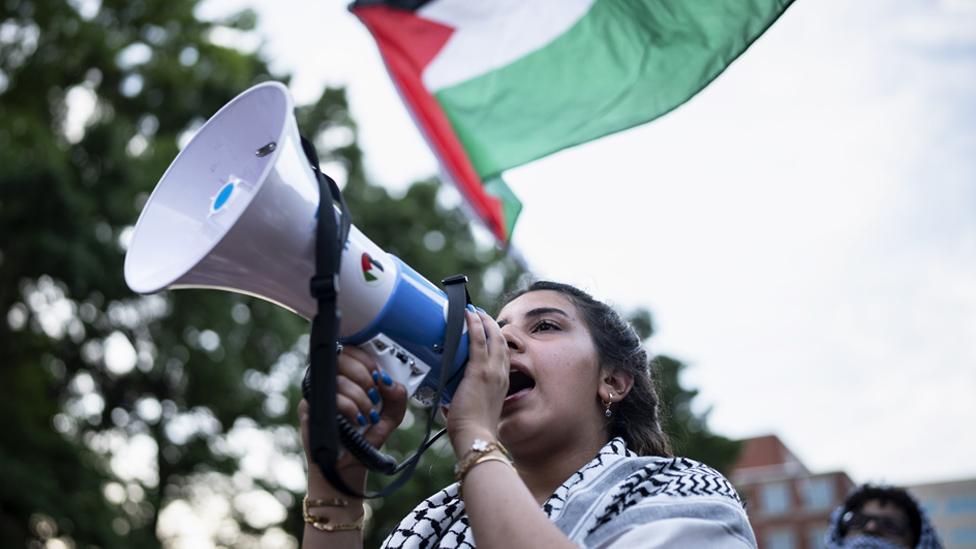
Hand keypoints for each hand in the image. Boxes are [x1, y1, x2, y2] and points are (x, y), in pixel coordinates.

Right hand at [299, 345, 407, 495]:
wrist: (349, 465)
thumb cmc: (365, 437)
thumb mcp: (390, 416)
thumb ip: (397, 398)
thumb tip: (392, 384)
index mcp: (349, 375)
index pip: (352, 351)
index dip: (367, 360)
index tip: (380, 376)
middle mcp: (331, 380)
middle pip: (341, 358)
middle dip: (364, 376)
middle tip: (374, 395)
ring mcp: (318, 392)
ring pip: (338, 379)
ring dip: (359, 398)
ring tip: (368, 415)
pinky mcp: (309, 407)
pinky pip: (329, 398)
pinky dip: (348, 408)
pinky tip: (356, 420)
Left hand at [446, 310, 509, 455]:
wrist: (476, 438)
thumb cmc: (473, 430)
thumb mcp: (473, 410)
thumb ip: (463, 401)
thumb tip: (447, 401)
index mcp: (502, 384)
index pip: (502, 355)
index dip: (496, 340)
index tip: (487, 331)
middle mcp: (502, 375)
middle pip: (501, 342)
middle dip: (491, 326)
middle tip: (479, 315)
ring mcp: (493, 372)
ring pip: (492, 337)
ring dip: (483, 321)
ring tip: (473, 311)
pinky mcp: (480, 371)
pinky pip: (479, 342)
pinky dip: (474, 326)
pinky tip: (469, 316)